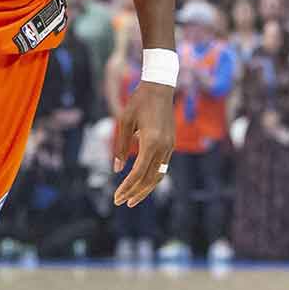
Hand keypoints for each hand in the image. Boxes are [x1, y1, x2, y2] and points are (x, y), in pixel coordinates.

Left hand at [111, 81, 174, 207]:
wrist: (160, 87)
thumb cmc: (138, 102)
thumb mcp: (124, 122)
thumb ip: (120, 146)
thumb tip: (117, 169)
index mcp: (151, 142)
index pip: (138, 173)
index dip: (127, 187)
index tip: (117, 197)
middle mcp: (163, 147)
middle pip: (150, 179)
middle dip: (135, 193)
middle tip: (122, 202)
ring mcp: (170, 146)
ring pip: (159, 175)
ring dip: (145, 189)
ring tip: (132, 198)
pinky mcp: (171, 143)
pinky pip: (163, 166)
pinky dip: (152, 177)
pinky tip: (142, 181)